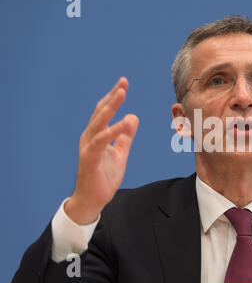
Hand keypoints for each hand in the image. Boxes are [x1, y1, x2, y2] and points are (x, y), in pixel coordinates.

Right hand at [65, 77, 138, 224]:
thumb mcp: (120, 153)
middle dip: (112, 96)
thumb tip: (133, 117)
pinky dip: (111, 131)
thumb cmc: (104, 176)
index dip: (114, 97)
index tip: (123, 83)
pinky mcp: (89, 158)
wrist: (92, 200)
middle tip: (123, 82)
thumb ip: (125, 136)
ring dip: (110, 107)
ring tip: (121, 94)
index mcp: (97, 135)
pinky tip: (122, 123)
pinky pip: (100, 142)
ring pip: (98, 123)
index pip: (105, 111)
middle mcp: (90, 137)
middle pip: (100, 112)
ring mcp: (88, 147)